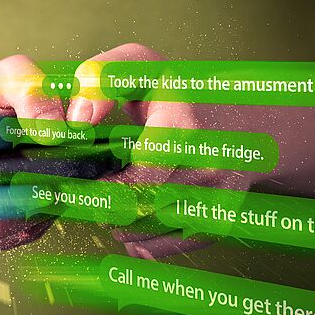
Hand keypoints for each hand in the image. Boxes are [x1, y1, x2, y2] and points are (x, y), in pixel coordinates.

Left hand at [67, 43, 254, 259]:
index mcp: (184, 128)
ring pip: (147, 233)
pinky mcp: (220, 221)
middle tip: (85, 196)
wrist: (242, 120)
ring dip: (118, 225)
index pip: (135, 182)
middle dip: (103, 208)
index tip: (72, 187)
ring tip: (110, 202)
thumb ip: (100, 80)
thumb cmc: (177, 93)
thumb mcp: (140, 67)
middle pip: (136, 211)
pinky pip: (165, 248)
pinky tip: (132, 221)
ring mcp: (218, 198)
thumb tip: (77, 121)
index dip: (98, 191)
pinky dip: (139, 241)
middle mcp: (208, 166)